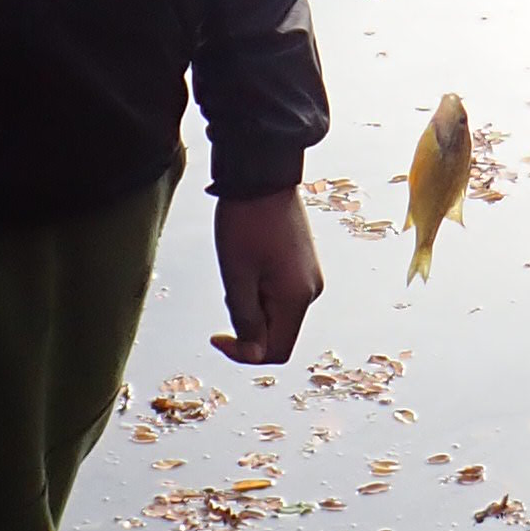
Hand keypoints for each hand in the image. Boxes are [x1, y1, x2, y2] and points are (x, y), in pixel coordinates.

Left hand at [213, 190, 322, 365]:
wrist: (263, 177)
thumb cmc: (245, 224)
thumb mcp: (236, 276)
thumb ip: (245, 319)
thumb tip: (253, 352)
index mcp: (297, 298)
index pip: (276, 351)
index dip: (245, 353)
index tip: (218, 336)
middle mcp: (311, 291)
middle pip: (278, 332)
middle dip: (247, 322)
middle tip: (229, 287)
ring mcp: (310, 276)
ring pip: (277, 312)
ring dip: (252, 304)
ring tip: (238, 268)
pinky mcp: (304, 264)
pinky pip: (282, 293)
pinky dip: (260, 290)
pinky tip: (248, 262)